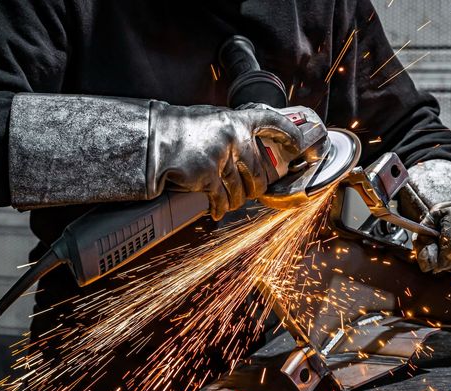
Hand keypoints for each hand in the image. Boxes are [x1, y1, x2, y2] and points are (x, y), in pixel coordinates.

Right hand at [149, 102, 305, 219]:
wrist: (152, 140)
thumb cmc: (177, 130)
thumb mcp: (209, 120)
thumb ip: (230, 131)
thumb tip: (247, 146)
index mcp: (235, 120)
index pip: (272, 121)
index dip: (289, 133)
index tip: (297, 145)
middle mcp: (233, 137)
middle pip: (257, 172)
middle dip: (256, 188)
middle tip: (253, 191)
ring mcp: (221, 157)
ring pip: (240, 190)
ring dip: (236, 200)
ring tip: (229, 201)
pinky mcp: (208, 176)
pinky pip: (222, 199)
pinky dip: (220, 208)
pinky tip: (217, 210)